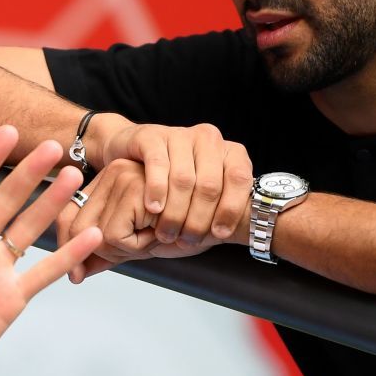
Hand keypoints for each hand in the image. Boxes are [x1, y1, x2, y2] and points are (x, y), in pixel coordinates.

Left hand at [0, 126, 103, 375]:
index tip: (5, 129)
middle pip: (5, 200)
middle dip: (26, 172)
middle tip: (51, 144)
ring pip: (28, 228)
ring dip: (51, 203)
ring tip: (74, 175)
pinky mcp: (8, 300)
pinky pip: (42, 273)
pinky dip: (66, 255)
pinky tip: (92, 235)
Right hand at [96, 120, 252, 247]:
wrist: (135, 152)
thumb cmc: (178, 180)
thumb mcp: (206, 190)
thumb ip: (224, 204)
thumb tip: (240, 231)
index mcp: (229, 151)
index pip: (239, 178)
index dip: (230, 208)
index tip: (219, 234)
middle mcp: (208, 139)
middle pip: (210, 184)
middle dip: (199, 219)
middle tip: (188, 240)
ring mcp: (180, 135)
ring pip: (183, 179)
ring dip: (176, 212)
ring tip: (167, 233)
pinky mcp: (152, 136)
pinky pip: (157, 165)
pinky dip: (157, 190)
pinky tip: (153, 207)